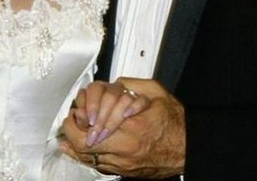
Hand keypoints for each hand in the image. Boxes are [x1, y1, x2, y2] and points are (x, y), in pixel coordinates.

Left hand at [61, 78, 185, 178]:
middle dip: (72, 134)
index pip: (93, 127)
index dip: (78, 120)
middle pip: (86, 148)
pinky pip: (100, 168)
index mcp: (132, 127)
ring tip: (67, 137)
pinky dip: (86, 159)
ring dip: (75, 149)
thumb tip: (112, 84)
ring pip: (90, 161)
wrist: (189, 147)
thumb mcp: (155, 92)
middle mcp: (126, 149)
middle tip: (68, 122)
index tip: (75, 111)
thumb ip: (131, 85)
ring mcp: (125, 165)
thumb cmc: (174, 120)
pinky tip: (77, 152)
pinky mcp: (127, 173)